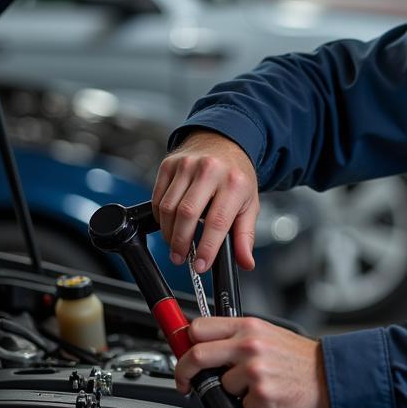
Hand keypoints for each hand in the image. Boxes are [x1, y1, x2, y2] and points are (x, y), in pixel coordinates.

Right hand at [152, 130, 258, 271]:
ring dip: (168, 232)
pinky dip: (159, 217)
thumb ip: (245, 236)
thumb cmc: (236, 176)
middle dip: (181, 242)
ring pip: (168, 207)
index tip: (200, 265)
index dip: (207, 248)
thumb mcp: (249, 204)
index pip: (217, 222)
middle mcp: (210, 171)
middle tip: (181, 257)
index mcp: (234, 183)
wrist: (224, 142)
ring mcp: (187, 165)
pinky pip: (157, 198)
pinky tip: (169, 225)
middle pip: (187, 214)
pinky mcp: (169, 165)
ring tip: (175, 244)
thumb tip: (245, 262)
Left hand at [174, 316, 329, 407]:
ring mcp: (255, 370)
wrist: (330, 374)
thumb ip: (236, 336)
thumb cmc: (299, 358)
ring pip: (219, 386)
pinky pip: (240, 406)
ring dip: (233, 392)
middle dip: (184, 373)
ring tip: (255, 386)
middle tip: (186, 383)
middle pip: (196, 356)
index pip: (199, 328)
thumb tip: (202, 345)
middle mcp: (249, 345)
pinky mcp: (262, 394)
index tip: (183, 354)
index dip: (185, 343)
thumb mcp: (267, 334)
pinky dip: (251, 407)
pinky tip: (268, 396)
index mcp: (248, 326)